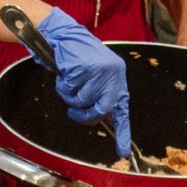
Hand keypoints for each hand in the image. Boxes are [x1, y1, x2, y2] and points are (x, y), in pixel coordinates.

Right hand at [36, 8, 130, 157]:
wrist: (64, 33)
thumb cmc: (78, 56)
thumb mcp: (96, 73)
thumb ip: (100, 92)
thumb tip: (101, 117)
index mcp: (118, 77)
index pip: (122, 110)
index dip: (122, 133)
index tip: (123, 153)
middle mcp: (112, 75)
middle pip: (100, 111)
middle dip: (84, 115)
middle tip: (74, 111)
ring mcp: (97, 72)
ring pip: (82, 101)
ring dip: (70, 96)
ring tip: (69, 80)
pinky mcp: (82, 68)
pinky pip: (69, 90)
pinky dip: (63, 85)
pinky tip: (65, 72)